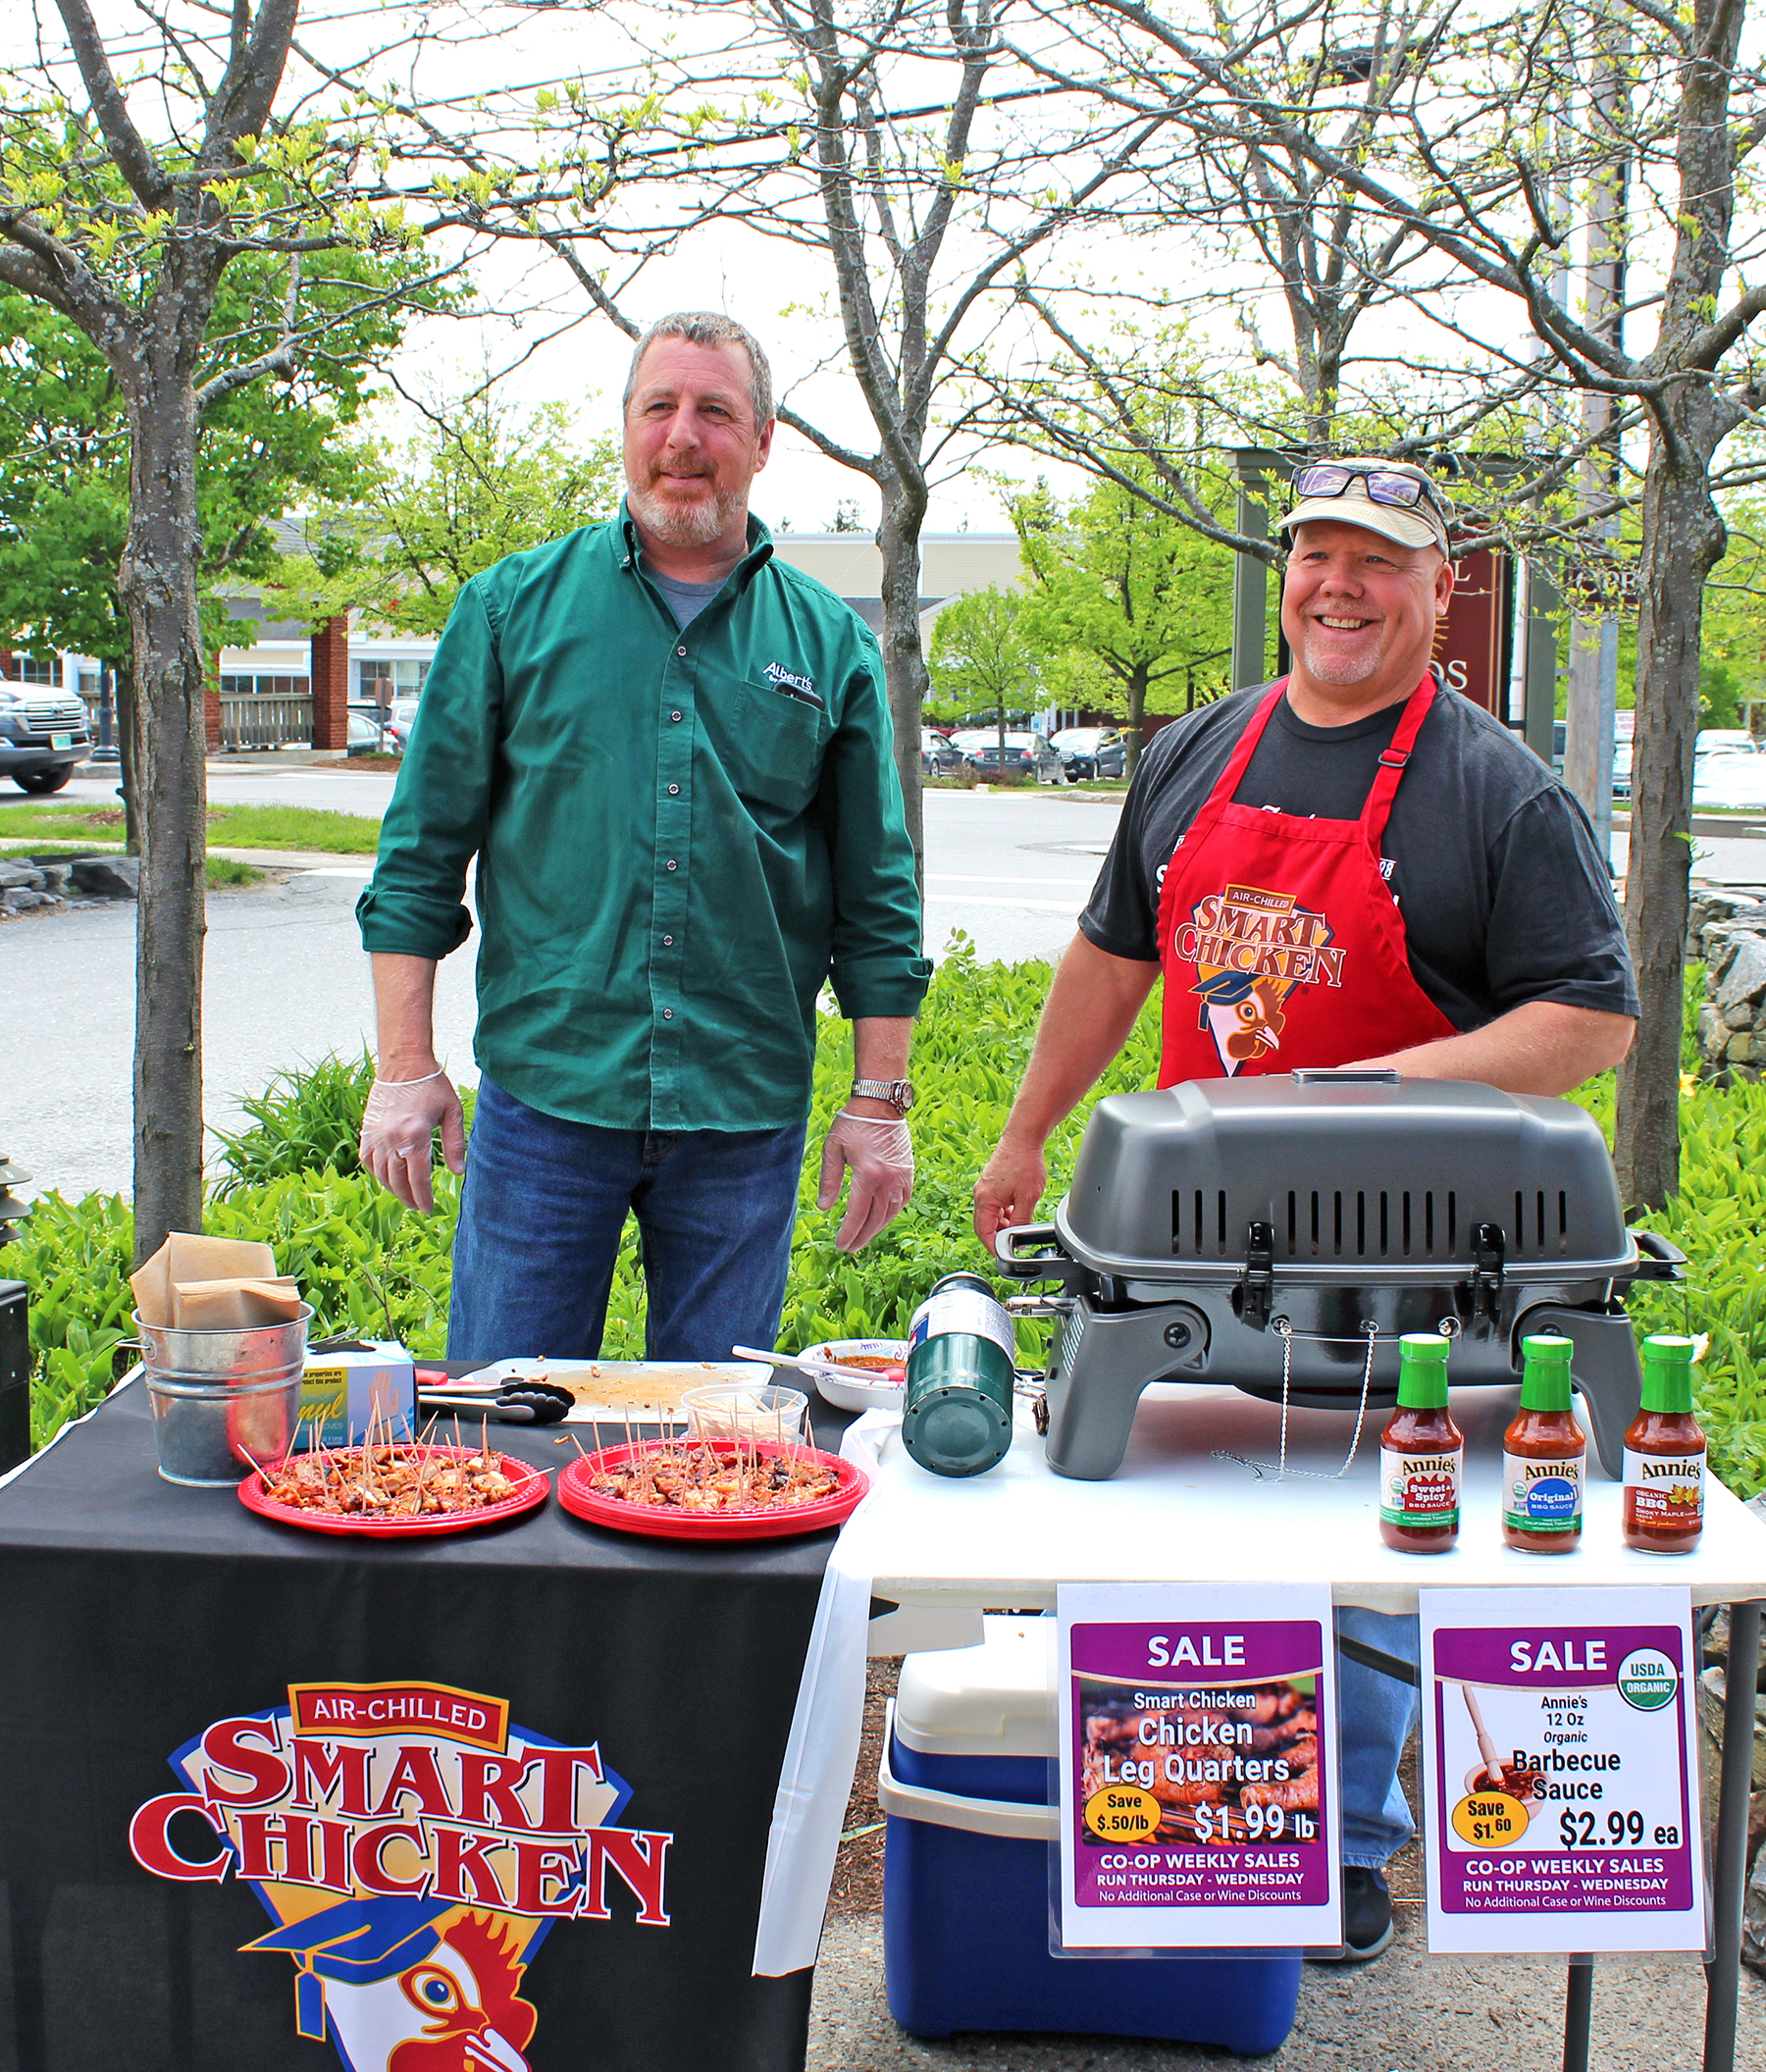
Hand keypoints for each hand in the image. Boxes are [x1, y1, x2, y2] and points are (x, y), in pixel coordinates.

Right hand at [359, 1068, 465, 1213]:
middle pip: (398, 1181)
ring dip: (392, 1189)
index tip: (428, 1208)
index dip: (423, 1197)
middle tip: (418, 1207)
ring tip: (405, 1196)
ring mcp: (376, 1135)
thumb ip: (455, 1144)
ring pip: (381, 1173)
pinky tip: (387, 1178)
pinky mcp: (367, 1131)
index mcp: (416, 1135)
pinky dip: (376, 1173)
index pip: (418, 1178)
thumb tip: (459, 1172)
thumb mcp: (452, 1112)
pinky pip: (367, 1160)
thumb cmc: (432, 1086)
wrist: (404, 1064)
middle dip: (409, 1198)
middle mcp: (392, 1138)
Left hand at [816, 1110, 914, 1251]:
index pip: (858, 1214)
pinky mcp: (908, 1173)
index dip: (849, 1233)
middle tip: (849, 1248)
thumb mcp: (833, 1149)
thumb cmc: (853, 1123)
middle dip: (861, 1237)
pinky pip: (902, 1202)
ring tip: (862, 1237)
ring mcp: (901, 1177)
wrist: (881, 1104)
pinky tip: (881, 1219)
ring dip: (876, 1229)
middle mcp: (888, 1180)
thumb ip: (829, 1180)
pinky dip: (891, 1214)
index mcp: (868, 1174)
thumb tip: (824, 1207)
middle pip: (875, 1219)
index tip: (840, 1244)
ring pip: (890, 1213)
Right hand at [973, 1136, 1046, 1252]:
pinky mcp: (992, 1182)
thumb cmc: (1024, 1162)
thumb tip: (1017, 1238)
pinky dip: (1004, 1211)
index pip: (983, 1232)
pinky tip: (1017, 1209)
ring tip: (1019, 1224)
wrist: (1023, 1137)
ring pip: (990, 1214)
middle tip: (1013, 1242)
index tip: (1003, 1255)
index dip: (993, 1247)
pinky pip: (994, 1203)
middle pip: (984, 1224)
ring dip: (1002, 1223)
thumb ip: (1021, 1221)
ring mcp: (985, 1187)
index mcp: (985, 1200)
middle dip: (998, 1235)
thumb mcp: (1027, 1197)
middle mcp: (981, 1194)